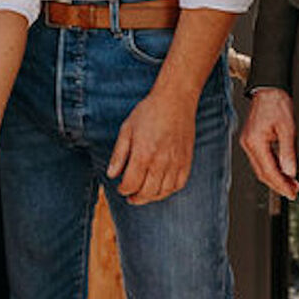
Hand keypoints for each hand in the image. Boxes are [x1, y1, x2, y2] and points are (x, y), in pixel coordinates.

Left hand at [107, 89, 194, 204]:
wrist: (175, 100)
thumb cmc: (149, 112)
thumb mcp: (127, 129)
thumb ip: (119, 154)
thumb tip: (111, 174)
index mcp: (143, 154)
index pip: (131, 184)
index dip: (123, 189)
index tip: (120, 188)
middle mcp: (160, 161)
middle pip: (147, 192)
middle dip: (136, 197)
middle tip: (130, 197)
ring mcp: (175, 162)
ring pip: (163, 192)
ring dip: (151, 197)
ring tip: (144, 195)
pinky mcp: (186, 161)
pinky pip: (178, 185)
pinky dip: (169, 191)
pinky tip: (161, 188)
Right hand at [239, 89, 298, 197]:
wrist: (269, 88)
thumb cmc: (278, 103)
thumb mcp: (288, 128)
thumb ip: (288, 151)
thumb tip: (290, 172)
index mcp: (255, 141)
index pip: (268, 170)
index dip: (281, 184)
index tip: (292, 192)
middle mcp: (248, 144)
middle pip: (262, 173)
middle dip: (278, 185)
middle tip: (293, 192)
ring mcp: (248, 142)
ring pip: (260, 168)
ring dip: (275, 178)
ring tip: (291, 184)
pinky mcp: (251, 140)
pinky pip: (260, 160)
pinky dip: (272, 168)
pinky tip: (282, 171)